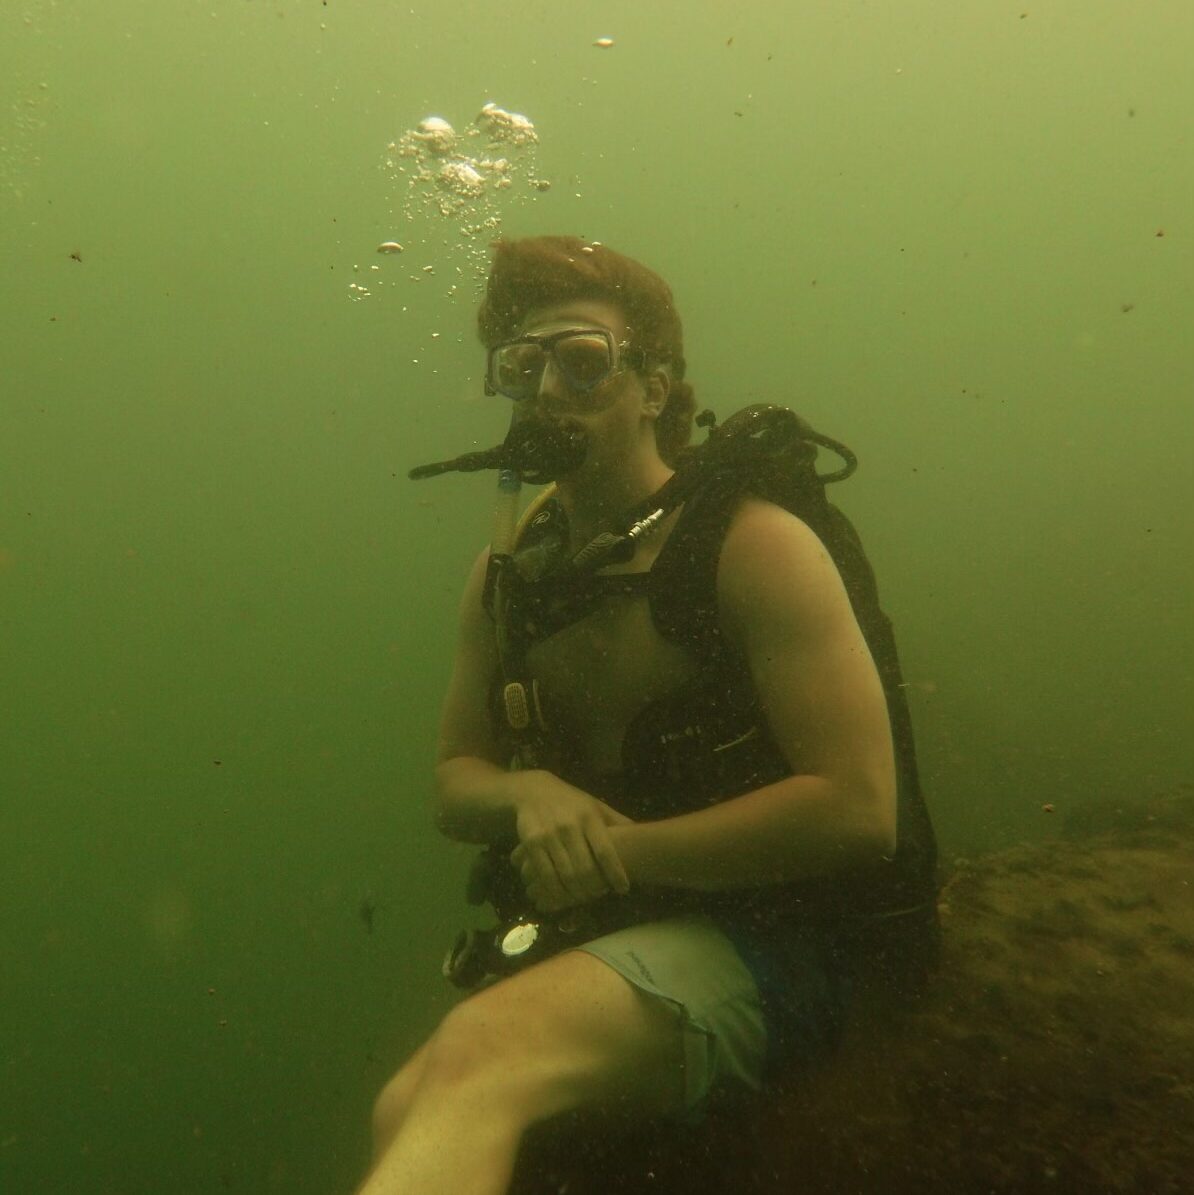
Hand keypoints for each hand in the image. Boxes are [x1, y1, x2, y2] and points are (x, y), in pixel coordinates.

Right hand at [509, 771, 632, 913]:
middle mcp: (569, 826)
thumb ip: (617, 822)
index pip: (605, 850)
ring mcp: (548, 835)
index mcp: (589, 817)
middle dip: (594, 889)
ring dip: (575, 894)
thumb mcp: (596, 807)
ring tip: (582, 898)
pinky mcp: (530, 844)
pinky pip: (544, 875)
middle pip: (585, 869)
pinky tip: (561, 896)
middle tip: (599, 895)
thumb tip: (644, 836)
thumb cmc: (572, 803)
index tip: (623, 889)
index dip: (616, 873)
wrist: (533, 791)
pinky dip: (554, 891)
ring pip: (565, 876)